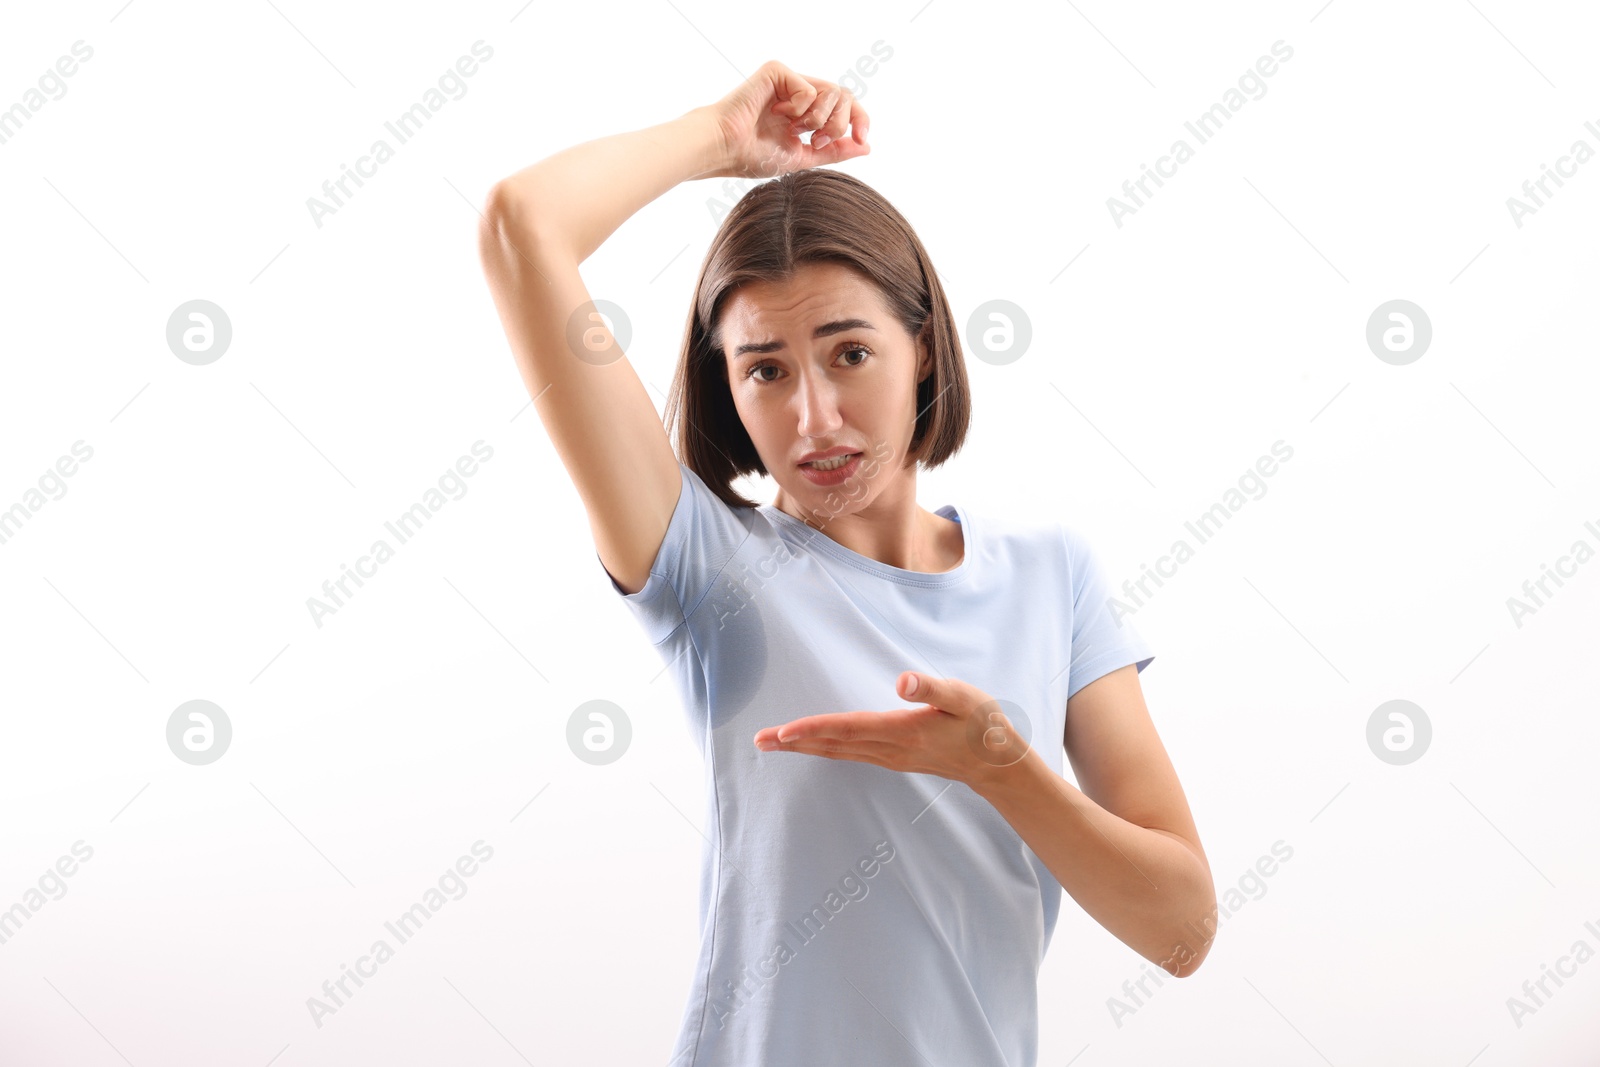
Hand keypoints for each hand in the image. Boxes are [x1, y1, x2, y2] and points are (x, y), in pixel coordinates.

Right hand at [707, 59, 870, 179]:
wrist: (726, 149)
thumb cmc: (753, 155)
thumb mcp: (803, 157)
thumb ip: (835, 151)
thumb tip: (866, 146)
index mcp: (806, 111)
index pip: (846, 106)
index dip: (860, 120)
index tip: (863, 140)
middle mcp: (799, 92)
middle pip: (845, 96)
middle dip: (838, 124)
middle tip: (815, 140)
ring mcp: (789, 80)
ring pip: (832, 91)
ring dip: (819, 119)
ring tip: (794, 129)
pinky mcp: (777, 71)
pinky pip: (809, 89)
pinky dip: (799, 108)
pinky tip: (776, 114)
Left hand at [752, 672, 1031, 789]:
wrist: (998, 764)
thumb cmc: (983, 725)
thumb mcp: (964, 698)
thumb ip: (932, 689)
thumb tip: (902, 681)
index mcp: (903, 731)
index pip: (848, 729)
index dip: (814, 728)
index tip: (783, 731)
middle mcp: (890, 749)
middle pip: (832, 745)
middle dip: (794, 743)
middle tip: (759, 741)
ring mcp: (890, 757)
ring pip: (837, 752)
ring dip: (803, 748)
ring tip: (772, 744)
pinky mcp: (893, 758)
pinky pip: (849, 755)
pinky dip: (823, 750)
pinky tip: (811, 746)